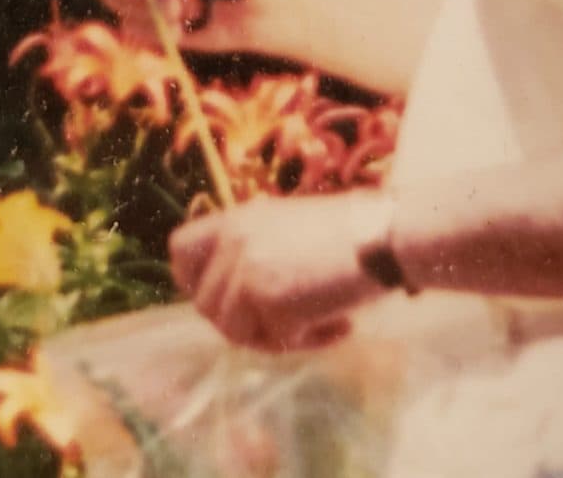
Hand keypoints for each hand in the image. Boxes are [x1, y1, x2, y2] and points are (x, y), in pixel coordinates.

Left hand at [169, 190, 389, 352]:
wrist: (383, 236)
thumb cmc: (347, 234)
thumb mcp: (285, 229)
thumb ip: (252, 254)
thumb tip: (226, 303)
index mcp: (236, 219)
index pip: (180, 250)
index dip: (194, 281)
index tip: (223, 299)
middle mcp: (233, 240)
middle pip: (207, 306)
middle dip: (244, 325)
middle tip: (286, 323)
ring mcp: (247, 269)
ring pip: (236, 332)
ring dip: (276, 338)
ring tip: (321, 322)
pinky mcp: (268, 298)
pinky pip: (275, 342)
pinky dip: (308, 342)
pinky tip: (339, 325)